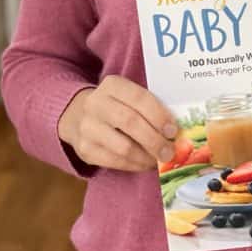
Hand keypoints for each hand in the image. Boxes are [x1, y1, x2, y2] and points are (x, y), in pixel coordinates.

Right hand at [57, 76, 178, 172]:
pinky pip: (114, 161)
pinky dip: (134, 165)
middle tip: (170, 151)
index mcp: (112, 85)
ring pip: (123, 147)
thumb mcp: (127, 95)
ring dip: (146, 157)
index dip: (158, 115)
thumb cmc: (115, 105)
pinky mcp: (85, 150)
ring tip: (159, 160)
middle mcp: (96, 103)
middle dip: (154, 140)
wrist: (77, 115)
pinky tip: (145, 163)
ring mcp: (87, 127)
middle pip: (131, 123)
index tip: (173, 130)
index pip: (139, 98)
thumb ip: (148, 106)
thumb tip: (175, 130)